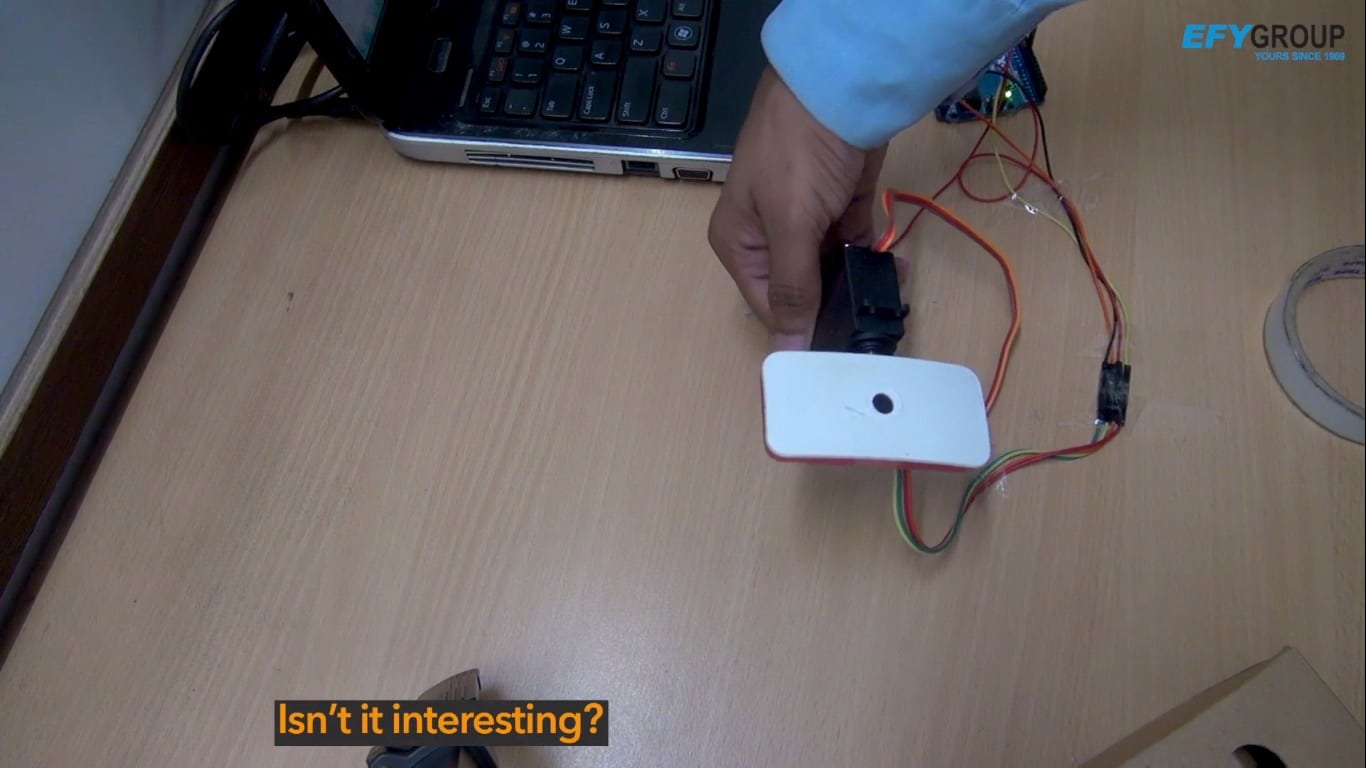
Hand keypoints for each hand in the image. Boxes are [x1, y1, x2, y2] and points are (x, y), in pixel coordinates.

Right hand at [708, 66, 886, 350]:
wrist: (838, 85)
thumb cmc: (799, 153)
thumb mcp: (791, 225)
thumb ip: (793, 289)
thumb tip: (787, 351)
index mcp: (739, 245)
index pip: (769, 307)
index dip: (802, 329)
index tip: (840, 349)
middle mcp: (768, 238)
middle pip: (800, 291)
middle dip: (834, 305)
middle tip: (874, 326)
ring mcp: (806, 222)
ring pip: (830, 271)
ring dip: (858, 283)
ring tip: (890, 294)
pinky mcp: (839, 207)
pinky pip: (854, 247)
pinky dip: (872, 260)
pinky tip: (895, 270)